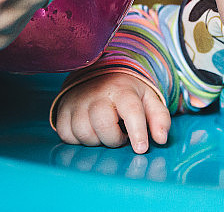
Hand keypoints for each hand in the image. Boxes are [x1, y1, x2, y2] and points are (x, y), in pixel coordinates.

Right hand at [54, 73, 170, 152]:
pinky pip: (67, 135)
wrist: (99, 75)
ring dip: (97, 140)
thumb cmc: (126, 93)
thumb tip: (161, 139)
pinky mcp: (62, 110)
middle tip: (120, 134)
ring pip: (84, 133)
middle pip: (103, 125)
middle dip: (114, 139)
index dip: (137, 131)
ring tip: (105, 130)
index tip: (141, 148)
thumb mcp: (148, 99)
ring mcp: (77, 101)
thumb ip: (159, 118)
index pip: (131, 110)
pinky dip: (79, 139)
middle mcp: (97, 93)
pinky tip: (89, 130)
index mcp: (122, 89)